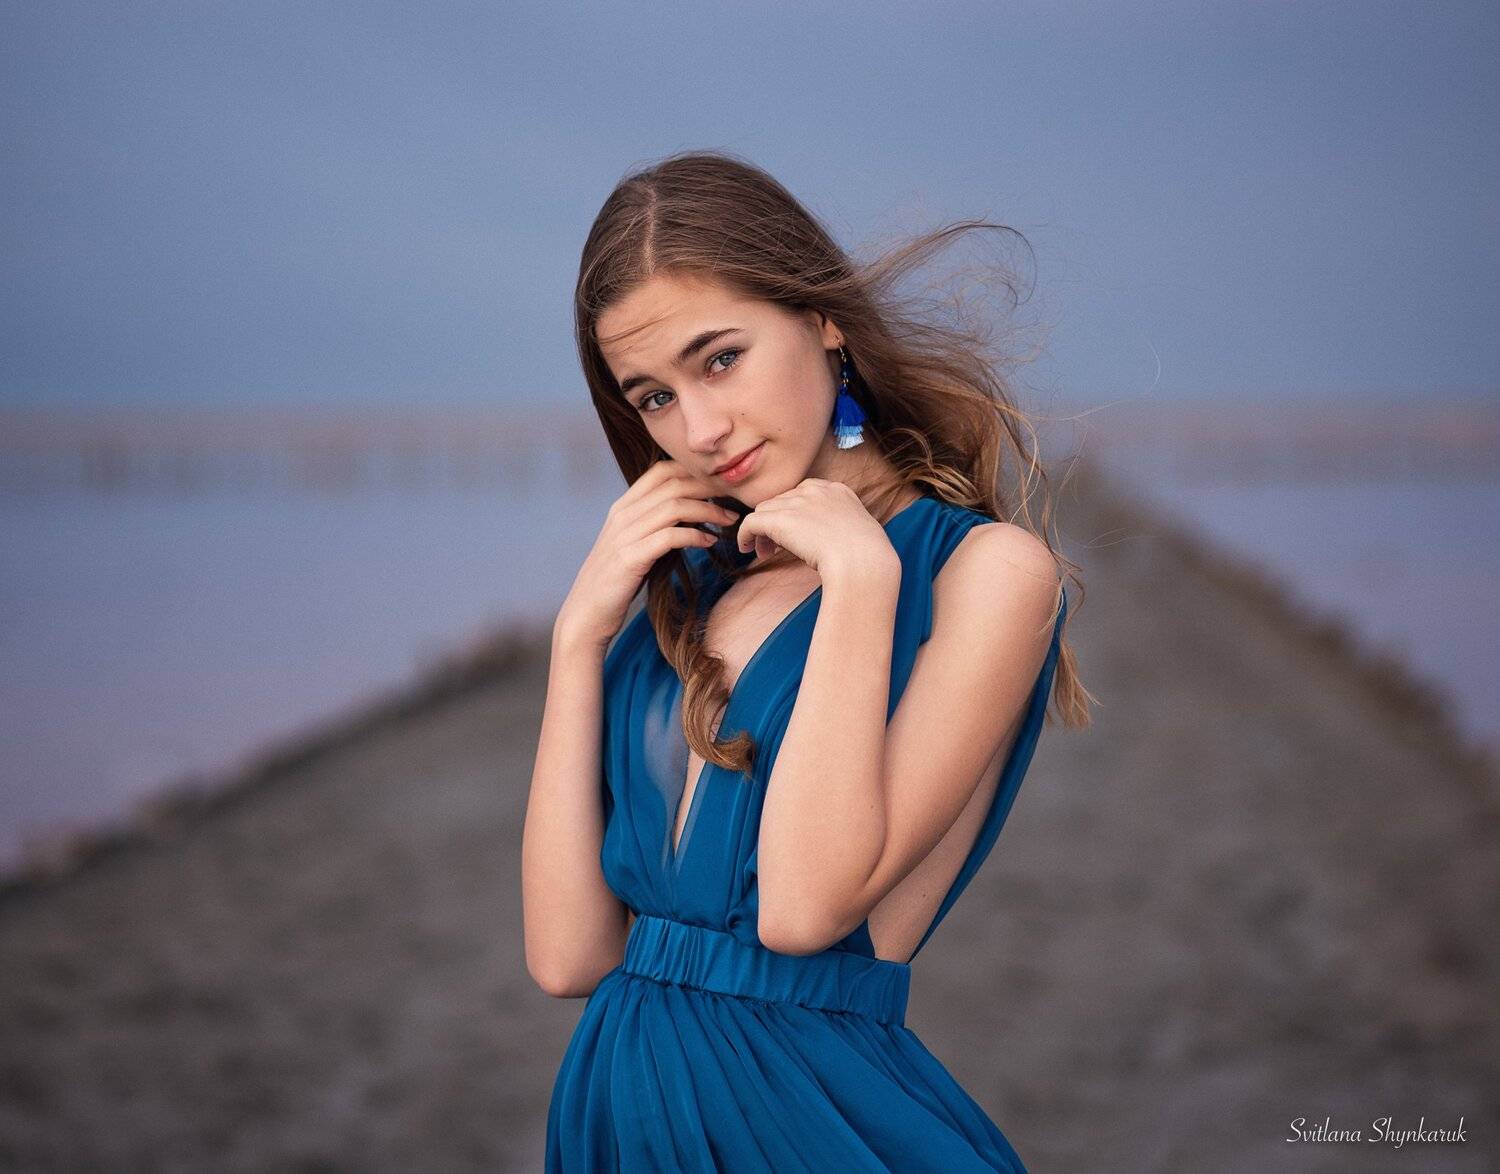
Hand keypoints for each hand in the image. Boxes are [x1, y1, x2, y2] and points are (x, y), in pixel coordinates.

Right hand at [556, 459, 738, 648]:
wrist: (587, 611)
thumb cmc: (617, 579)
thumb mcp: (634, 543)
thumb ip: (655, 524)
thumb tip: (694, 513)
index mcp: (623, 506)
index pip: (661, 471)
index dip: (694, 472)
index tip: (721, 484)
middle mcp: (623, 514)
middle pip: (673, 484)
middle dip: (709, 488)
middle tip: (735, 498)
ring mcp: (625, 535)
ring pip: (675, 507)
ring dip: (709, 511)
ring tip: (730, 521)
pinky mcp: (630, 558)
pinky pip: (670, 536)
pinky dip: (695, 535)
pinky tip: (710, 542)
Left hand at [735, 479, 896, 579]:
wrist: (863, 562)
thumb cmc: (867, 557)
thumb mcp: (858, 533)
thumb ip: (839, 528)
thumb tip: (821, 540)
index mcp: (836, 490)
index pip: (803, 494)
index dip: (794, 513)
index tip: (795, 533)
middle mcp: (815, 490)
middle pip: (782, 501)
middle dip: (777, 522)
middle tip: (776, 547)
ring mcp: (796, 503)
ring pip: (765, 511)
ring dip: (763, 530)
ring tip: (765, 552)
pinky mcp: (779, 519)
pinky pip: (750, 523)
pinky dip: (745, 535)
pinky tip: (746, 549)